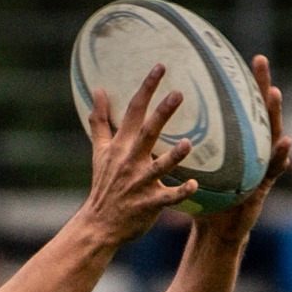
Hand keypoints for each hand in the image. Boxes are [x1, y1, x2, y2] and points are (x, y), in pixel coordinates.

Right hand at [78, 66, 196, 248]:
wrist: (99, 225)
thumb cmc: (104, 186)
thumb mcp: (99, 150)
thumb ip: (100, 120)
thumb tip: (96, 90)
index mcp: (121, 146)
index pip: (134, 110)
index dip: (147, 88)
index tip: (161, 67)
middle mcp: (131, 161)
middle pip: (148, 132)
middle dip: (162, 113)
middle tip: (179, 93)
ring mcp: (140, 183)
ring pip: (160, 166)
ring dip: (174, 156)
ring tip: (187, 143)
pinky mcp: (149, 204)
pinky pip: (168, 198)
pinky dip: (181, 193)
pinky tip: (195, 185)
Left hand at [190, 54, 291, 246]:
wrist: (215, 232)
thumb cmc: (203, 199)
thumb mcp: (189, 170)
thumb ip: (178, 148)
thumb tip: (151, 125)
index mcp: (233, 143)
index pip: (235, 108)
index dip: (234, 83)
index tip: (230, 57)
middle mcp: (249, 149)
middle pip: (255, 113)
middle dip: (260, 86)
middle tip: (259, 62)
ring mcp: (258, 166)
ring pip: (269, 135)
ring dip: (274, 114)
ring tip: (275, 94)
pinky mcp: (262, 186)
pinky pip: (272, 169)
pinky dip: (280, 156)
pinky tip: (285, 143)